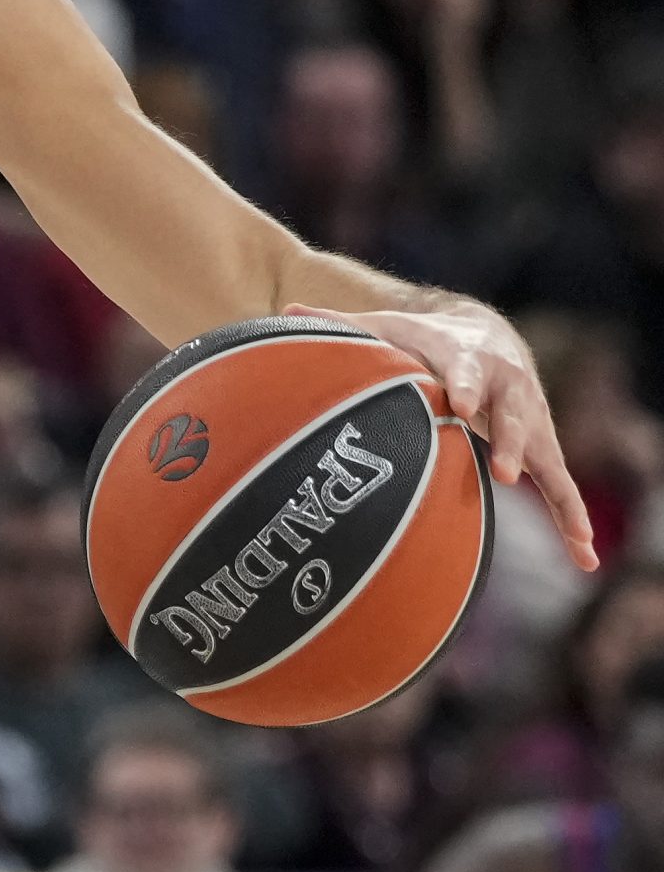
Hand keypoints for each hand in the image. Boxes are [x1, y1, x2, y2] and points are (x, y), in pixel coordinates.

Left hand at [286, 301, 597, 570]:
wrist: (489, 334)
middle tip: (501, 470)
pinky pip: (559, 484)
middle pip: (511, 414)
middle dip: (508, 441)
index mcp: (466, 357)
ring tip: (575, 534)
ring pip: (542, 453)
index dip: (467, 387)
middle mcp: (506, 387)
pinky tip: (584, 555)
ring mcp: (527, 419)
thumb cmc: (426, 339)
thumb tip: (286, 316)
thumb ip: (342, 326)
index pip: (467, 371)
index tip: (462, 405)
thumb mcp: (389, 328)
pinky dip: (572, 515)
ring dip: (555, 491)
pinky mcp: (540, 445)